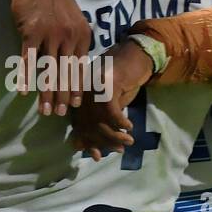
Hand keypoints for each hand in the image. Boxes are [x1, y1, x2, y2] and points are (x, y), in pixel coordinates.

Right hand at [9, 0, 91, 118]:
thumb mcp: (74, 18)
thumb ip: (77, 38)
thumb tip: (77, 61)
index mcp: (82, 35)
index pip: (80, 67)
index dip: (75, 88)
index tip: (73, 105)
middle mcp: (69, 37)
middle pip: (65, 72)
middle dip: (61, 96)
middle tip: (58, 114)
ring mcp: (50, 35)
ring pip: (48, 70)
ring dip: (46, 93)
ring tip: (43, 110)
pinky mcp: (31, 32)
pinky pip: (28, 59)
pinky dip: (25, 77)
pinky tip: (23, 91)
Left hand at [70, 40, 152, 160]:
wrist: (134, 55)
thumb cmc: (120, 81)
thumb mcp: (108, 104)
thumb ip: (96, 123)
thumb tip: (83, 148)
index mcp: (78, 97)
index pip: (78, 125)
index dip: (87, 142)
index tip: (97, 156)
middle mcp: (81, 92)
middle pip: (88, 125)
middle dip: (103, 142)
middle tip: (118, 150)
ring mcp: (92, 87)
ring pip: (100, 121)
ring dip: (115, 135)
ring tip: (128, 141)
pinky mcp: (107, 84)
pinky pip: (112, 112)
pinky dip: (121, 122)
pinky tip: (129, 127)